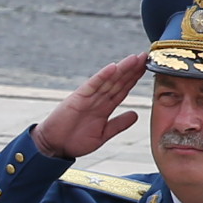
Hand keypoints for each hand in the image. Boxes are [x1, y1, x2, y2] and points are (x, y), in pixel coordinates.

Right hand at [33, 51, 149, 160]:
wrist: (54, 146)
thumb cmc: (75, 140)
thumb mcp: (103, 134)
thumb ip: (118, 124)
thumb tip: (135, 115)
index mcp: (104, 107)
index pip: (122, 89)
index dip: (135, 79)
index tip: (147, 68)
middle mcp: (98, 99)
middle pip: (118, 81)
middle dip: (132, 69)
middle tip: (145, 56)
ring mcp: (88, 97)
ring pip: (108, 80)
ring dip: (122, 69)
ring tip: (135, 58)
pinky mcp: (78, 98)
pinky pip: (92, 85)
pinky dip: (102, 76)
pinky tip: (112, 67)